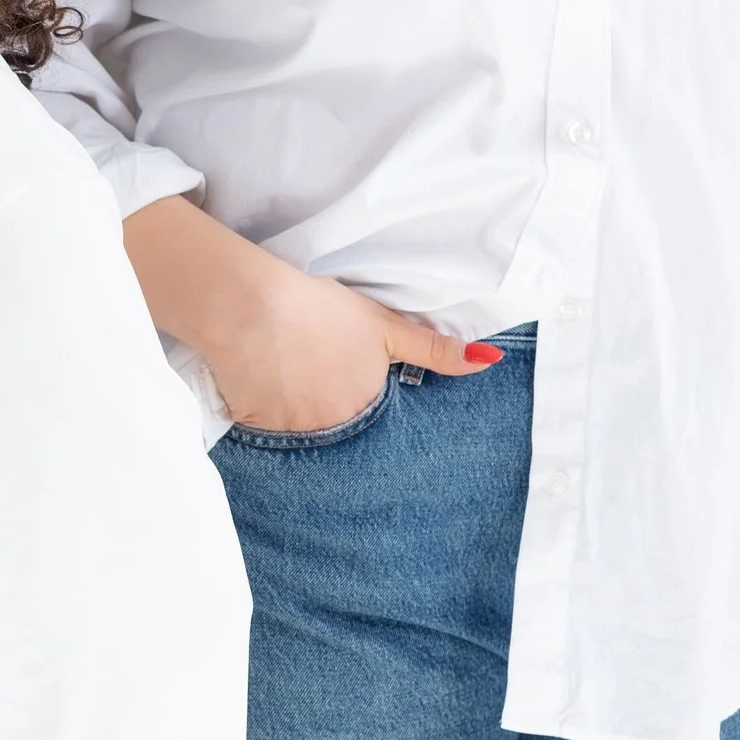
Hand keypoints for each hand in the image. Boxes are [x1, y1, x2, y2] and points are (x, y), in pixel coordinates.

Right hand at [120, 198, 498, 431]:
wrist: (249, 306)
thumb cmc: (319, 309)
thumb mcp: (385, 326)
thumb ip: (435, 351)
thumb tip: (490, 362)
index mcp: (368, 406)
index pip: (372, 414)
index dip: (356, 387)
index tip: (338, 366)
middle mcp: (335, 428)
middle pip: (338, 425)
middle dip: (329, 402)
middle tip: (310, 365)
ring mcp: (294, 433)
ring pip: (303, 429)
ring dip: (297, 408)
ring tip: (284, 369)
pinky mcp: (256, 429)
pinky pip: (268, 430)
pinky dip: (267, 410)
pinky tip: (261, 379)